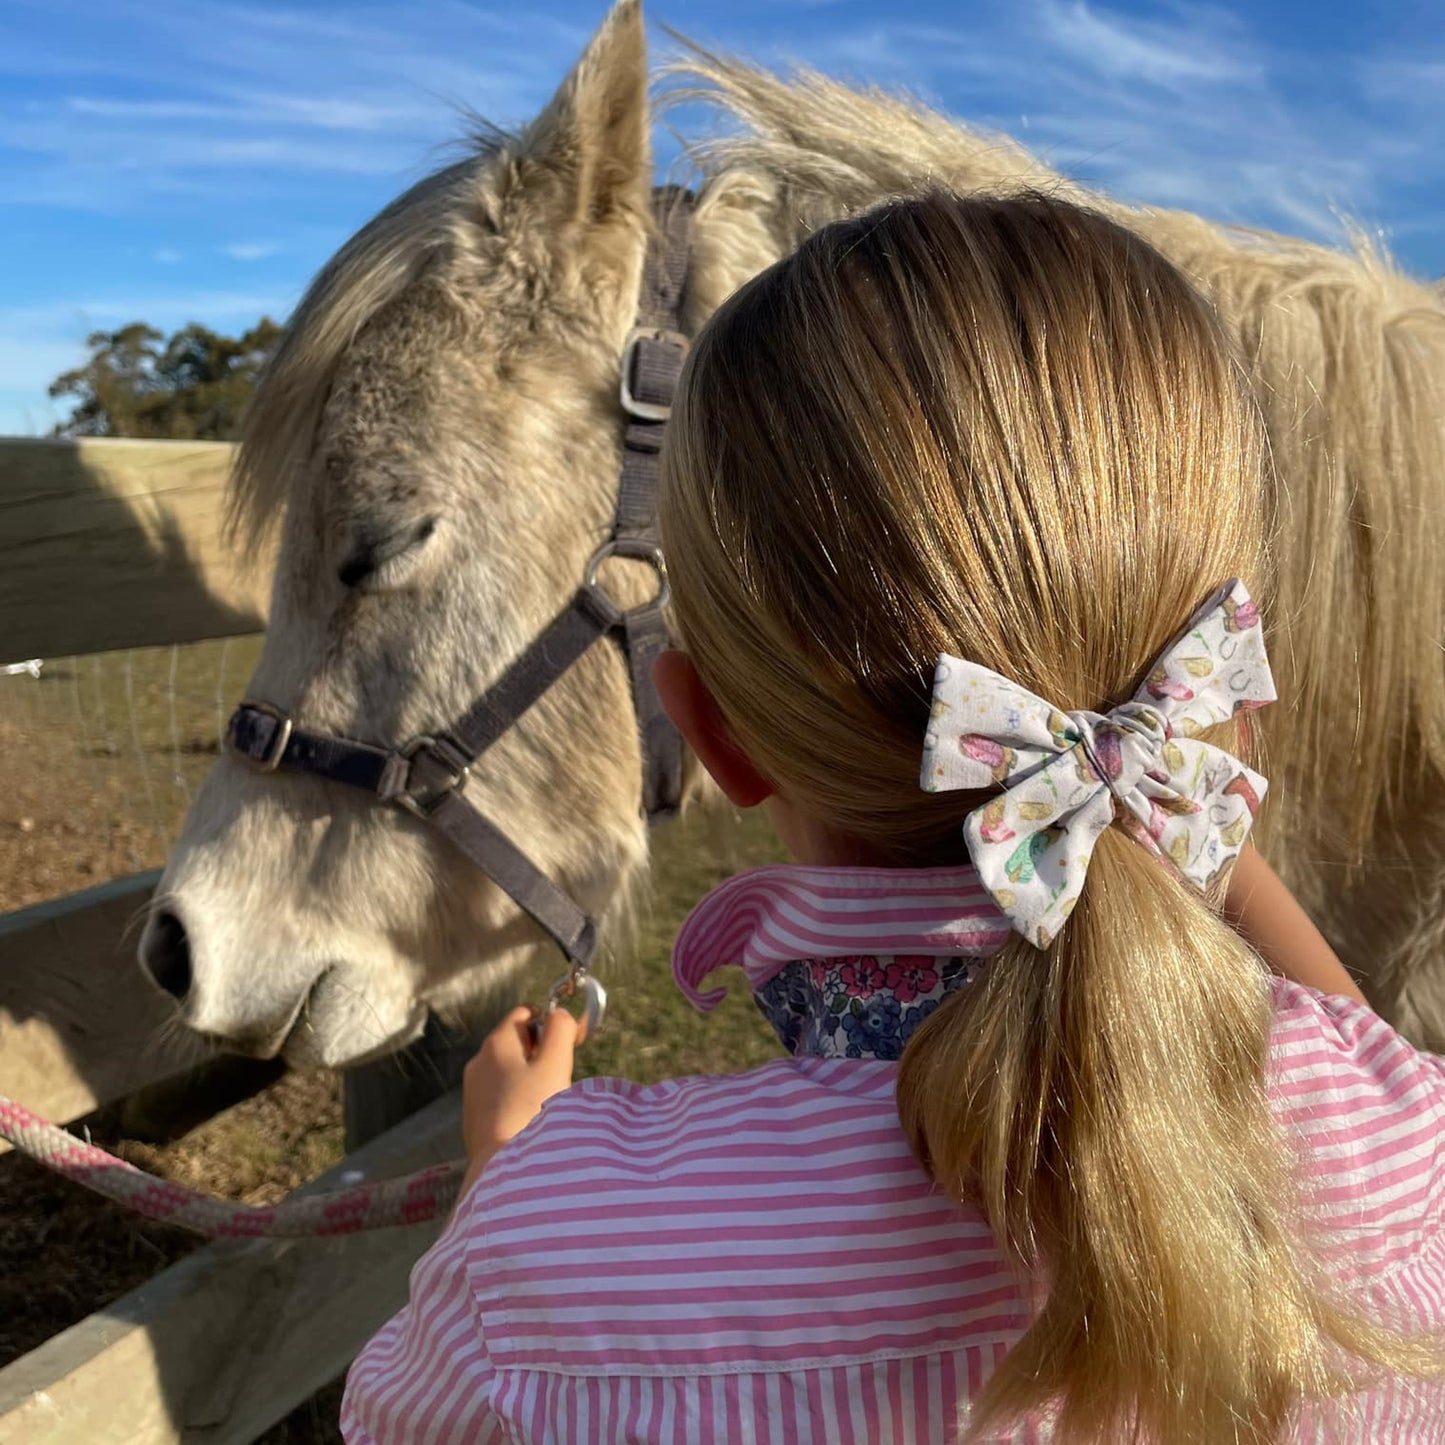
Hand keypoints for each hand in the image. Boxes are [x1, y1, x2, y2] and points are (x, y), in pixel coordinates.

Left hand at [460, 1005, 582, 1191]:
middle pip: (518, 1043)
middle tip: (561, 1078)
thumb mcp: (554, 1065)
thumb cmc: (531, 1111)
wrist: (500, 1169)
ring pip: (510, 1071)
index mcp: (497, 1043)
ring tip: (547, 1104)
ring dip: (531, 1079)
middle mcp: (479, 1061)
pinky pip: (501, 1096)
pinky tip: (530, 1121)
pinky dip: (518, 1100)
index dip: (552, 1023)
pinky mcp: (473, 1117)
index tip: (573, 1044)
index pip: (526, 1013)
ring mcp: (473, 1091)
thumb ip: (560, 1031)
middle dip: (543, 1054)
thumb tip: (559, 1014)